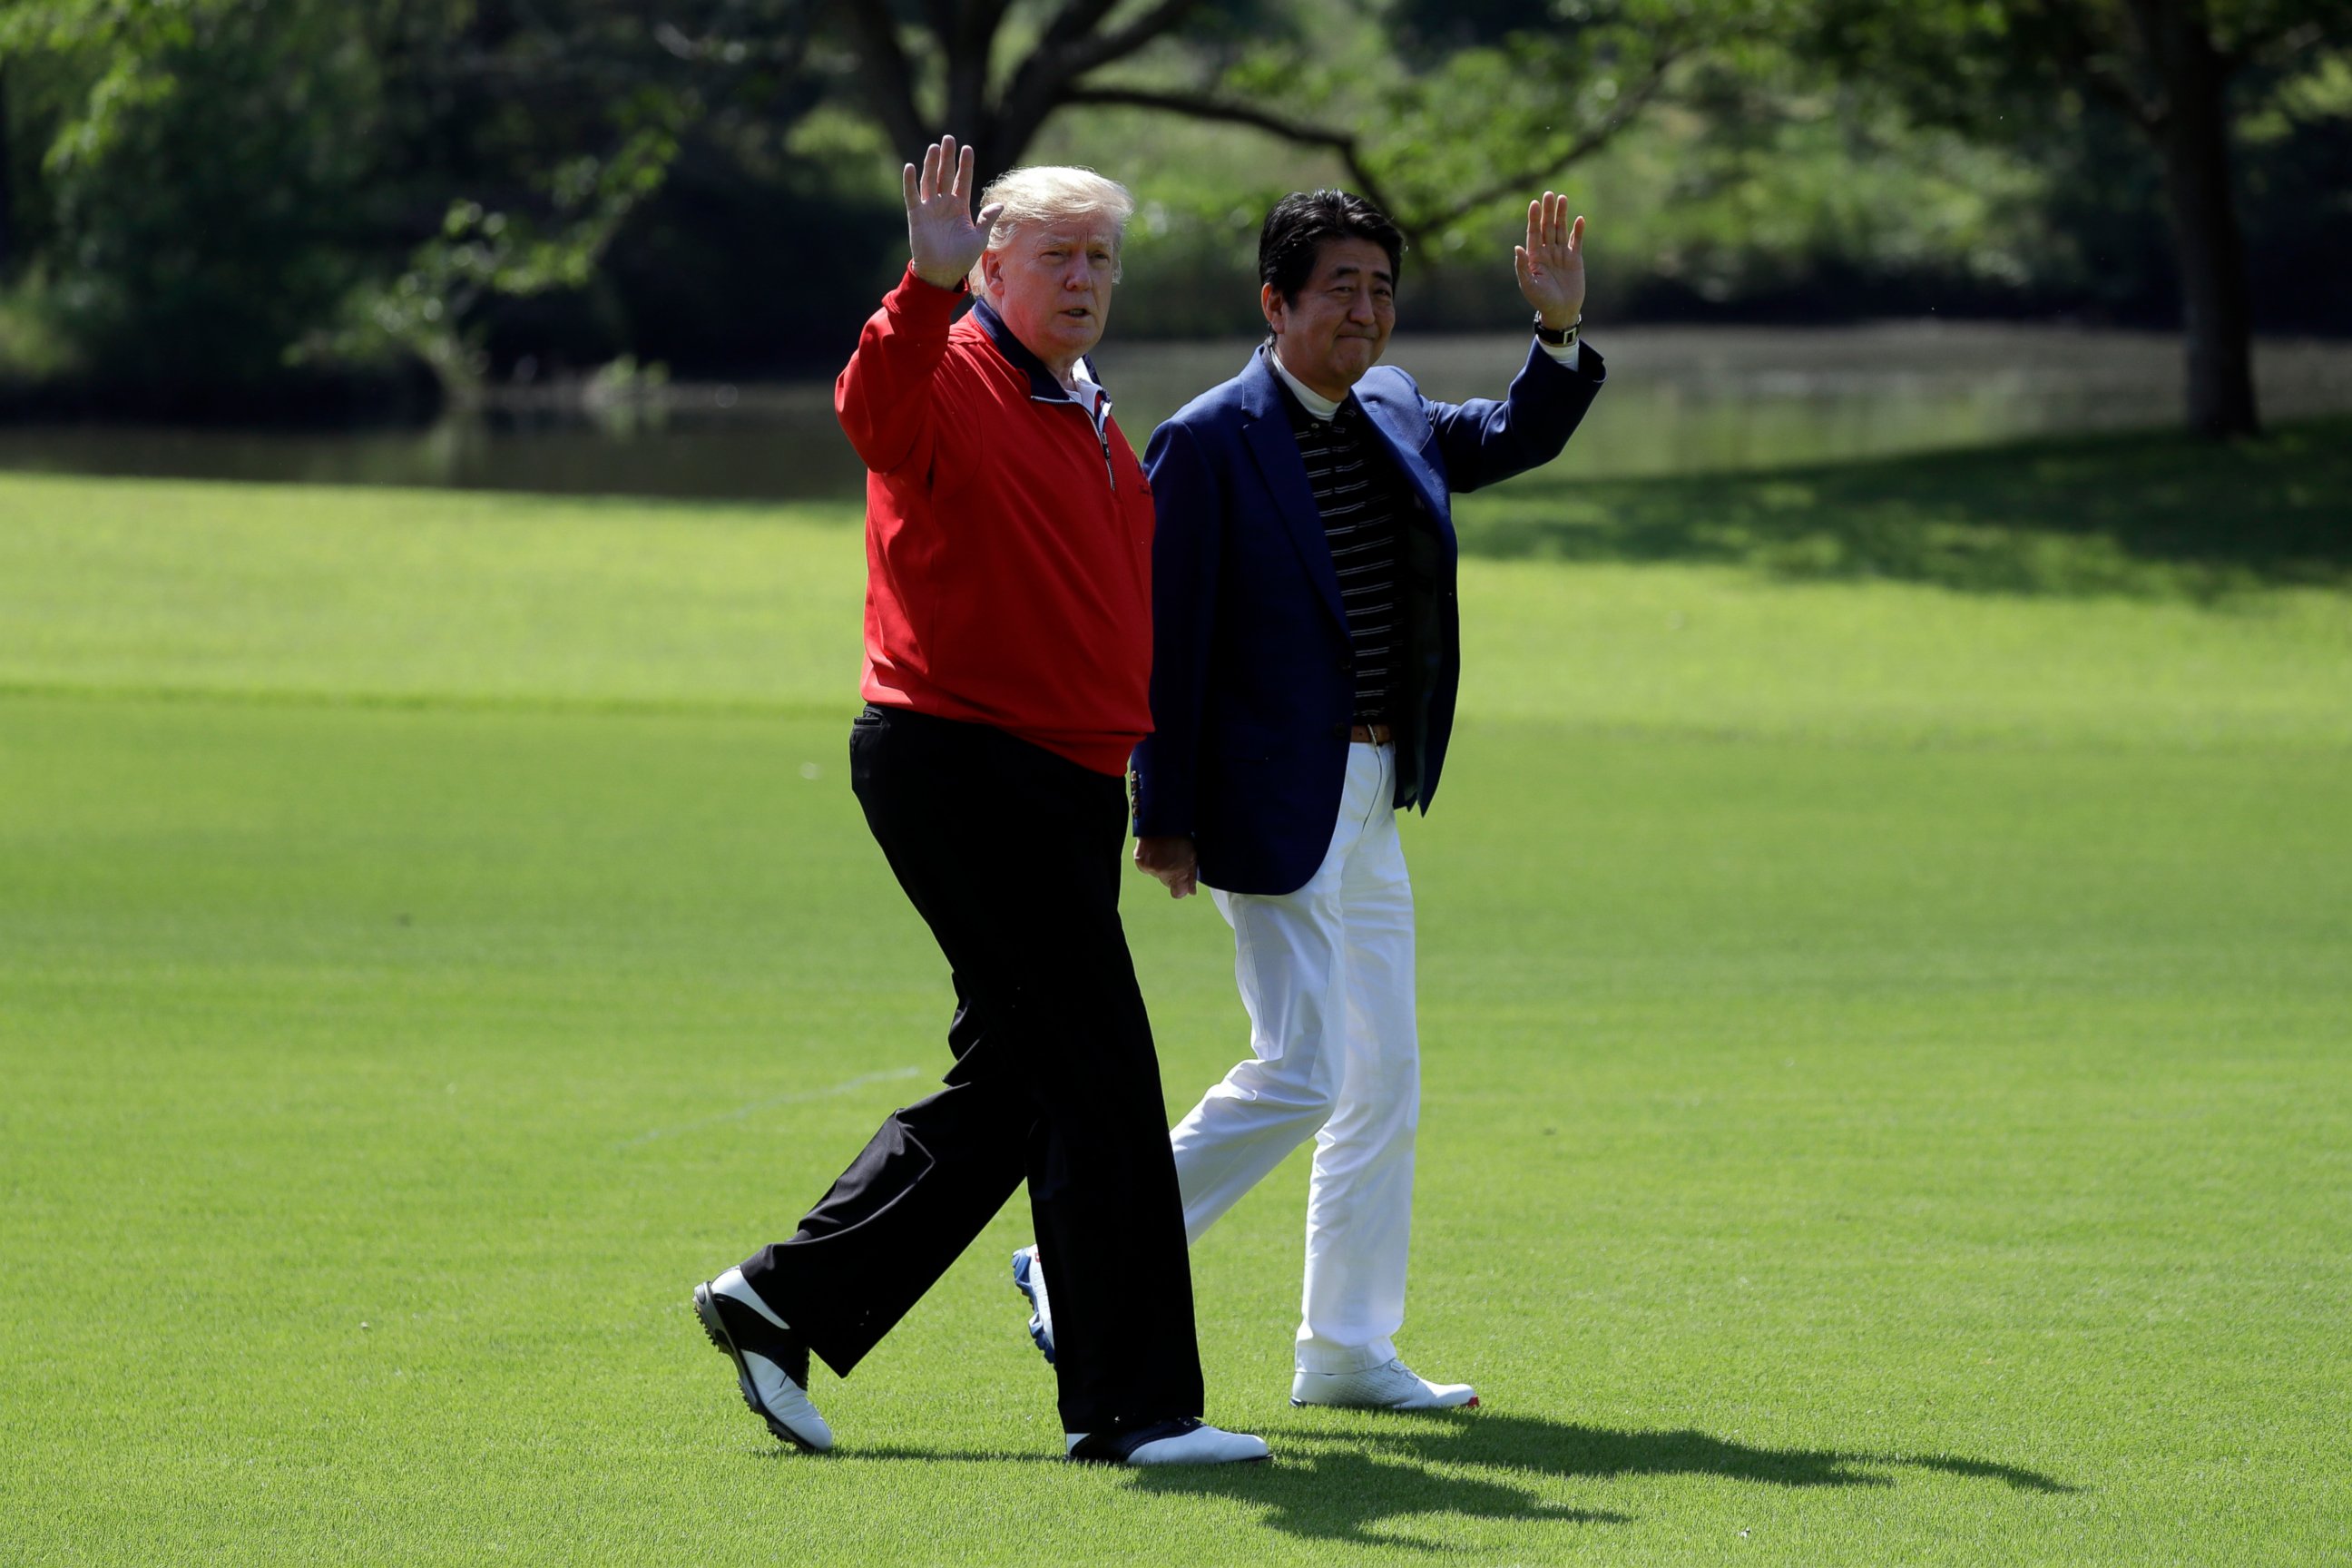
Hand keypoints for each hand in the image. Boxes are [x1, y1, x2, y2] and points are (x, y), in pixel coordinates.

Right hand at [904, 134, 1001, 291]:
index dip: (965, 165)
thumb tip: (1001, 204)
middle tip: (949, 138)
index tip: (968, 149)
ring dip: (931, 164)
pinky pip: (912, 195)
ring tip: (934, 147)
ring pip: (930, 180)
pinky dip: (910, 181)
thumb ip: (987, 220)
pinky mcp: (916, 215)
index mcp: (960, 207)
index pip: (963, 180)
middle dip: (948, 157)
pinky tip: (910, 166)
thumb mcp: (979, 238)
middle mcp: (944, 204)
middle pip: (946, 175)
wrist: (942, 273)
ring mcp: (929, 208)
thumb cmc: (961, 258)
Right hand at [1133, 835, 1198, 898]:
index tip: (1183, 880)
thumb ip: (1191, 876)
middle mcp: (1162, 872)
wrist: (1162, 819)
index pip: (1177, 894)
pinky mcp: (1140, 862)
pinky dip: (1150, 862)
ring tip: (1164, 850)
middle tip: (1174, 857)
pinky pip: (1146, 869)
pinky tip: (1155, 850)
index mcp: (1178, 872)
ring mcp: (1150, 868)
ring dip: (1160, 867)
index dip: (1181, 888)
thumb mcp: (1192, 855)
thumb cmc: (1181, 835)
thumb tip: (1191, 892)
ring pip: (1156, 875)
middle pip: (1167, 883)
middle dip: (1171, 874)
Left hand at [1513, 192, 1585, 329]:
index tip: (1534, 203)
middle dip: (1548, 211)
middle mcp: (1547, 252)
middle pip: (1547, 227)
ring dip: (1562, 215)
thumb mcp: (1529, 285)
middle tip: (1549, 194)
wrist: (1561, 311)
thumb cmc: (1541, 300)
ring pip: (1561, 230)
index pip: (1533, 233)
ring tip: (1563, 199)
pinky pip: (1577, 242)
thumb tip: (1517, 248)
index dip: (1534, 218)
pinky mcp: (1575, 259)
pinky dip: (1579, 231)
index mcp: (1534, 257)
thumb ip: (1522, 266)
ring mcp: (1561, 254)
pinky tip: (1580, 219)